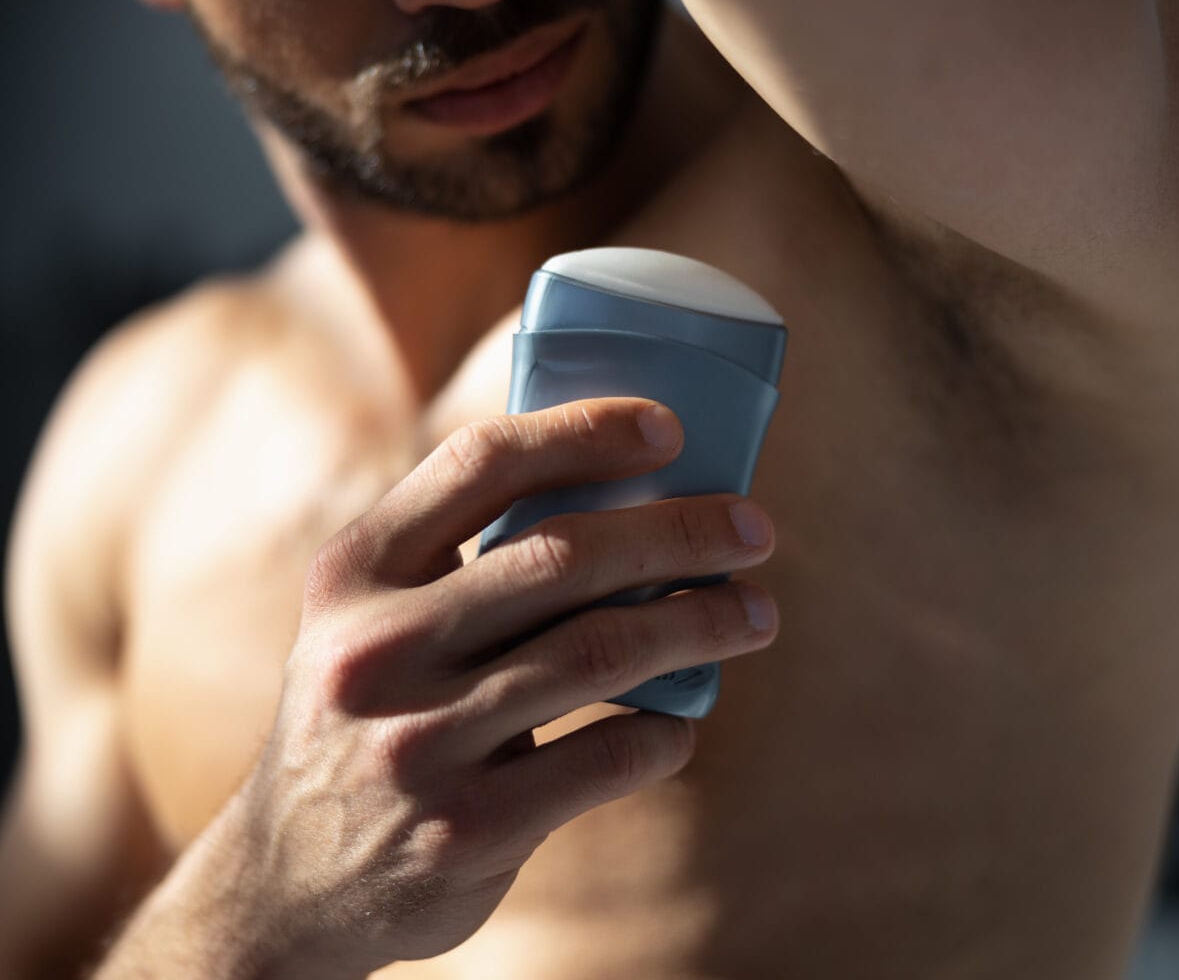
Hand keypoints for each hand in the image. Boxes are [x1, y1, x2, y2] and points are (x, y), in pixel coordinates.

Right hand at [217, 398, 777, 973]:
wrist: (290, 882)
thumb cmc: (368, 718)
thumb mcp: (369, 624)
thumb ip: (461, 563)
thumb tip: (629, 498)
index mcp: (354, 574)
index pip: (480, 464)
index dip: (584, 432)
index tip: (669, 428)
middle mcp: (376, 649)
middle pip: (564, 556)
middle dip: (681, 533)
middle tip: (754, 529)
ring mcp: (419, 744)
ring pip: (601, 652)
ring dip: (702, 623)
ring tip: (756, 613)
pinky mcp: (467, 829)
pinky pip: (607, 757)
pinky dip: (667, 733)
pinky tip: (684, 722)